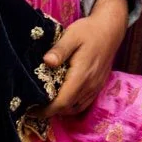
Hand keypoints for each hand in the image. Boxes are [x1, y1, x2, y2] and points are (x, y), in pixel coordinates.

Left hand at [41, 0, 128, 117]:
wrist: (110, 29)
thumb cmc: (89, 31)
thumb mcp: (72, 35)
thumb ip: (60, 50)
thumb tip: (46, 61)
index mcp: (82, 75)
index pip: (62, 102)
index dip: (46, 110)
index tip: (31, 110)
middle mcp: (90, 85)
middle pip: (67, 108)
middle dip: (49, 111)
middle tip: (33, 106)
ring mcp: (95, 87)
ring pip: (75, 108)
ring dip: (60, 110)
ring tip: (45, 104)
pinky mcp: (98, 86)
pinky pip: (83, 104)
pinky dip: (71, 106)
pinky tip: (62, 98)